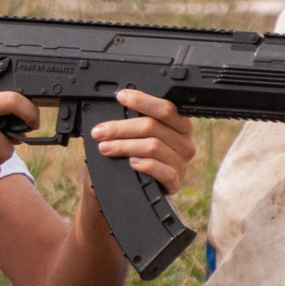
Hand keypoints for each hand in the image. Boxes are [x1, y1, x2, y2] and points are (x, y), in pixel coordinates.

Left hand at [82, 89, 197, 196]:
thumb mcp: (144, 135)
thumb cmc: (144, 156)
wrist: (148, 188)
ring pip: (153, 147)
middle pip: (153, 127)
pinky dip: (146, 165)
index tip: (121, 97)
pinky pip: (164, 172)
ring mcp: (182, 163)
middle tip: (100, 131)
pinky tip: (131, 163)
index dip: (142, 101)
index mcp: (180, 125)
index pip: (165, 108)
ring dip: (124, 146)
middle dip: (121, 128)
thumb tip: (117, 104)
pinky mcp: (176, 182)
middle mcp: (184, 142)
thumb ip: (138, 121)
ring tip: (105, 148)